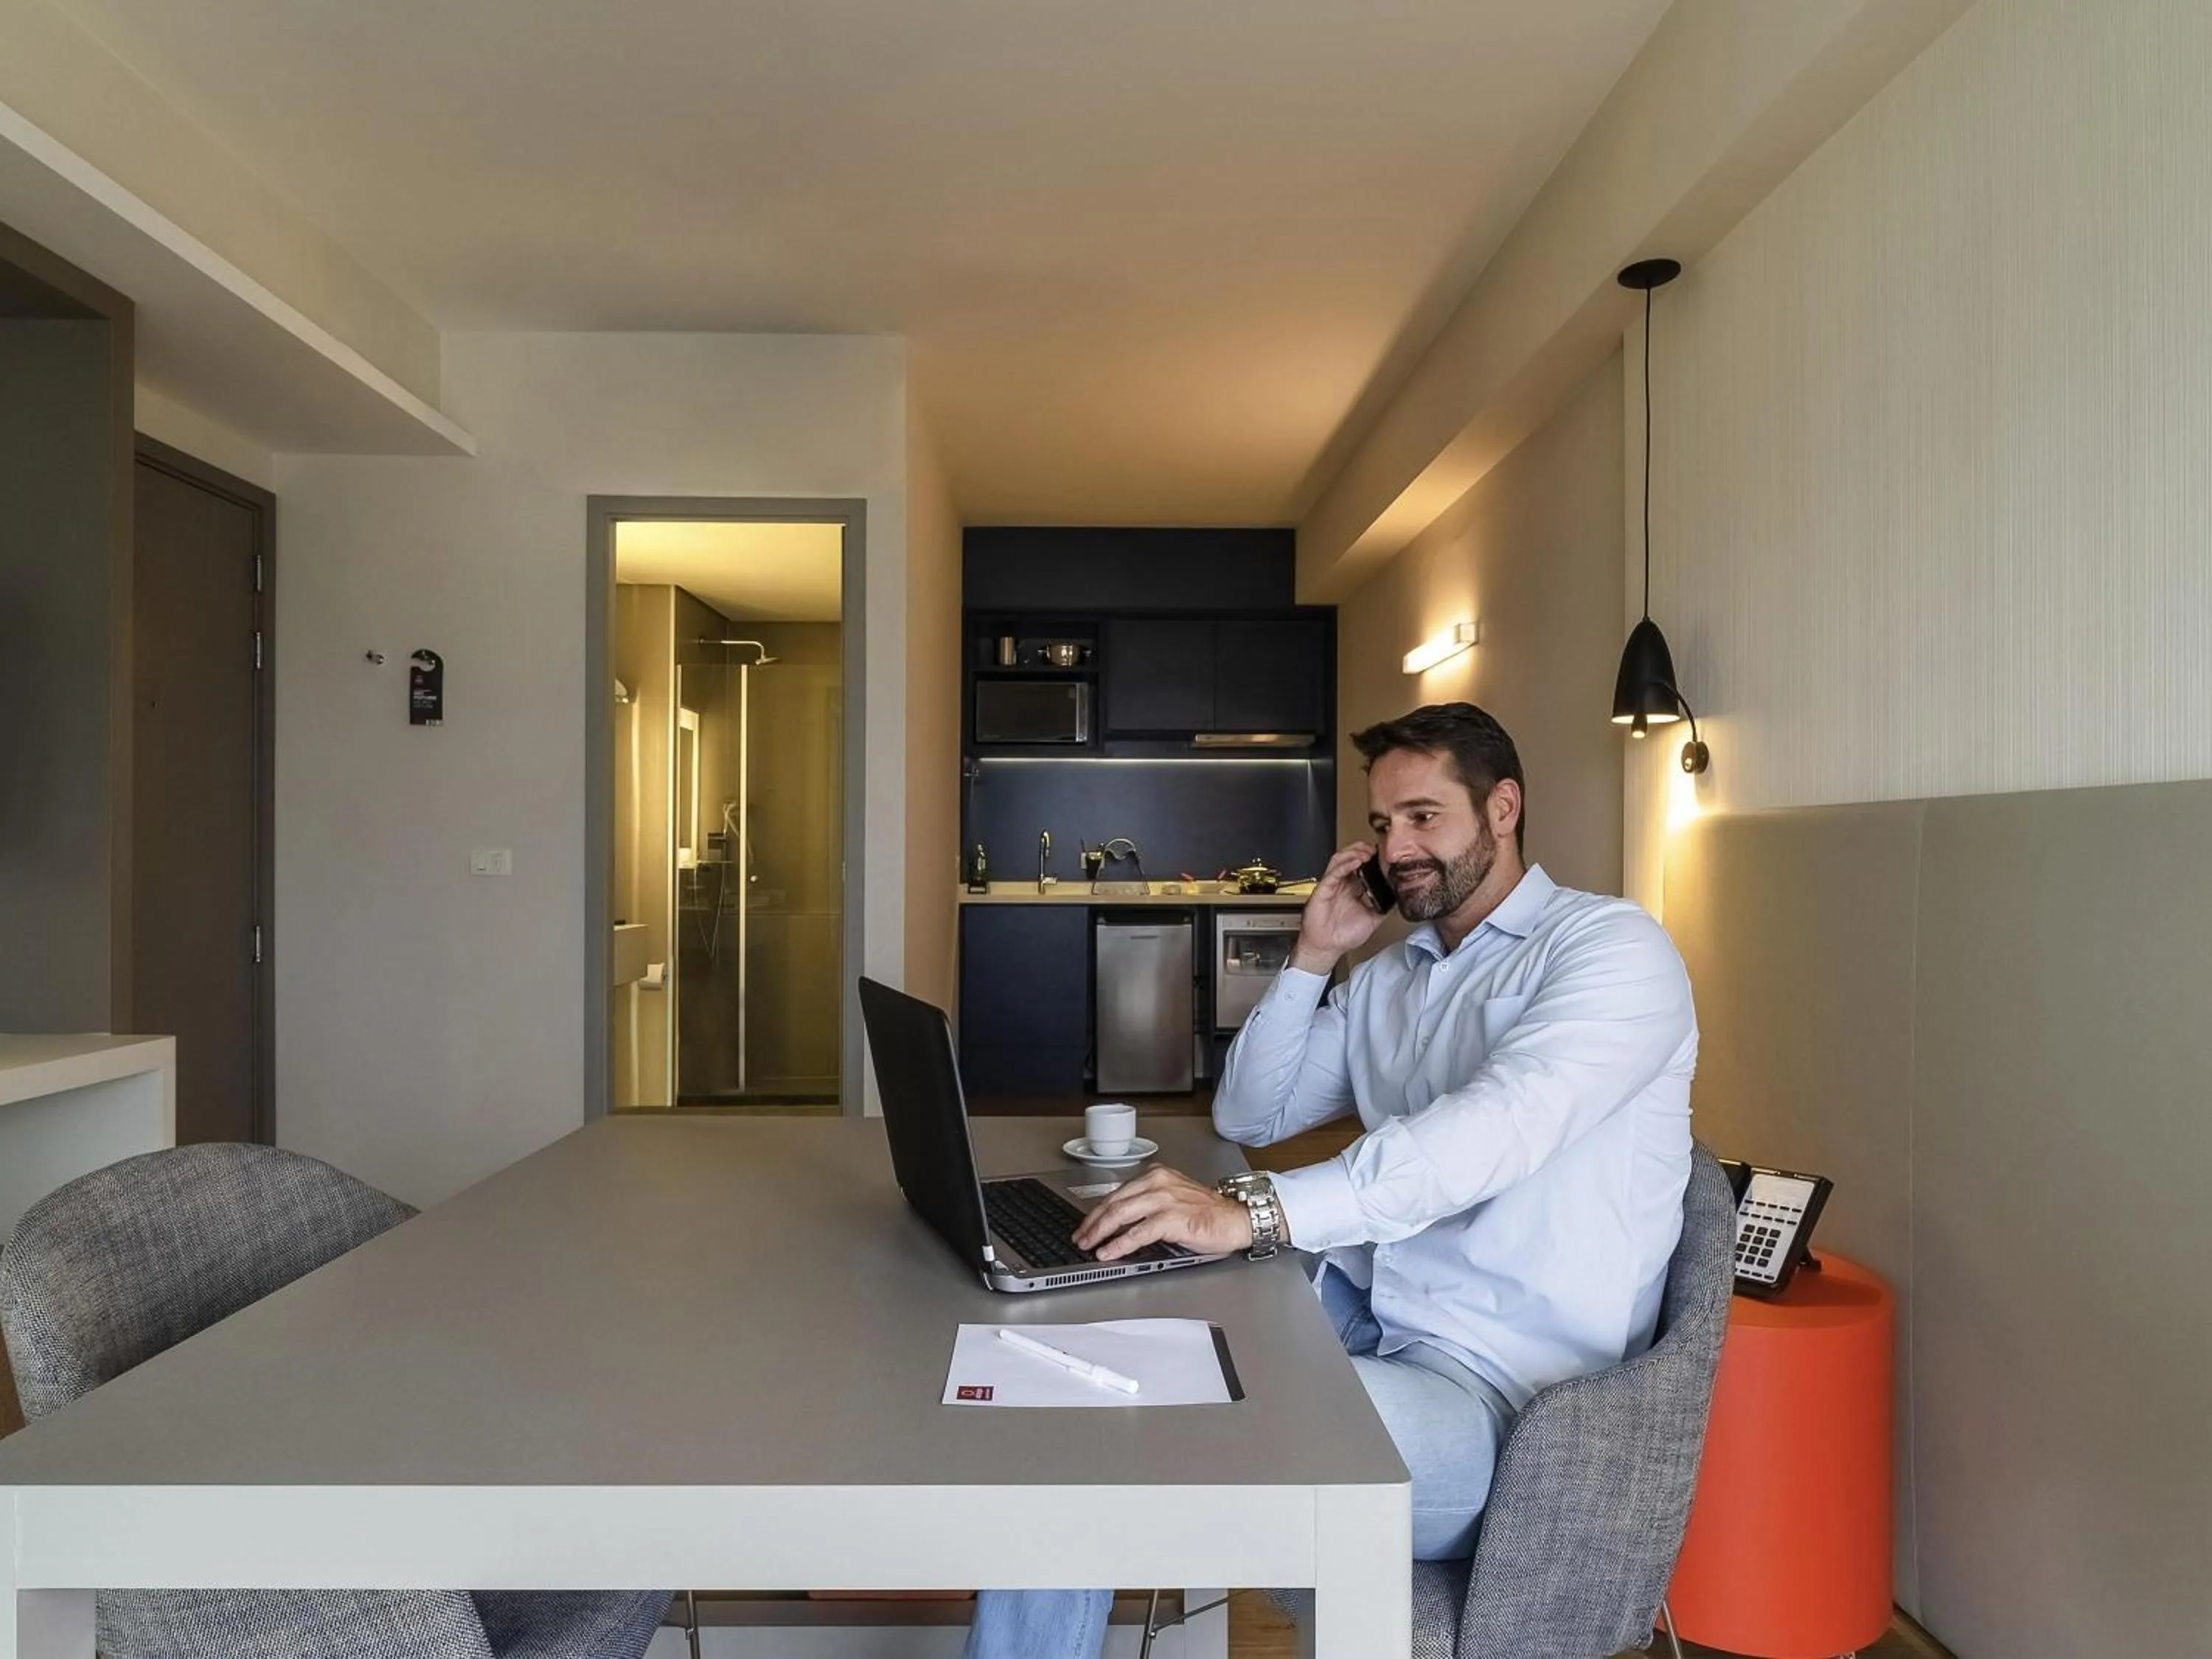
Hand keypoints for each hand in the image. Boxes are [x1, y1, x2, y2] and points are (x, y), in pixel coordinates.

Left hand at [1073, 1167, 1252, 1261]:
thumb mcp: (1172, 1199)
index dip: (1097, 1211)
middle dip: (1092, 1222)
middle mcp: (1158, 1182)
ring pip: (1121, 1214)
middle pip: (1113, 1202)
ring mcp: (1165, 1199)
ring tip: (1088, 1245)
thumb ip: (1147, 1204)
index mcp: (1156, 1176)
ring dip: (1100, 1232)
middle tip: (1080, 1237)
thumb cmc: (1207, 1213)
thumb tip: (1118, 1223)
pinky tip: (1110, 1252)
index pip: (1117, 1193)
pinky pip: (1138, 1232)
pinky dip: (1120, 1244)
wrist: (1236, 1219)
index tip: (1085, 1225)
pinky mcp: (1172, 1218)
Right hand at [1292, 841, 1385, 972]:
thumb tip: (1399, 898)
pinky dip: (1345, 865)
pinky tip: (1355, 862)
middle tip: (1376, 849)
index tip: (1384, 855)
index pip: (1362, 866)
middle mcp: (1342, 884)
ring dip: (1354, 853)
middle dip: (1363, 849)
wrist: (1327, 947)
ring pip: (1340, 859)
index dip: (1372, 858)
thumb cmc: (1343, 935)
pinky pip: (1333, 872)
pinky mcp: (1323, 889)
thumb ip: (1384, 907)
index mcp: (1353, 889)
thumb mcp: (1372, 919)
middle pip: (1350, 857)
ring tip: (1367, 853)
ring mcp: (1332, 885)